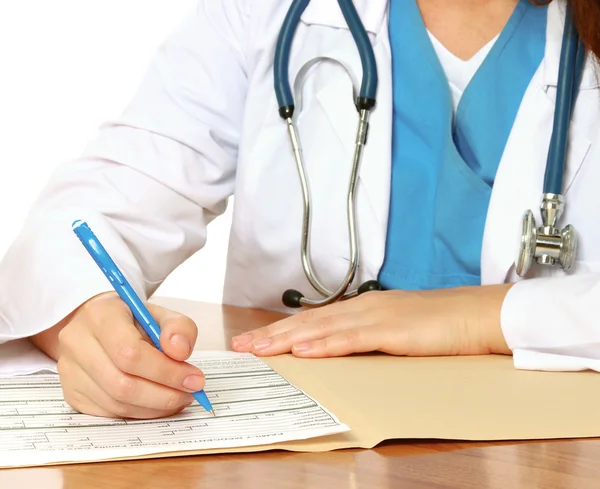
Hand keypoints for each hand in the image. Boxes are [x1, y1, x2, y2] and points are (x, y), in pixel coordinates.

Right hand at [31, 292, 204, 418]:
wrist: (96, 325)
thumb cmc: (130, 320)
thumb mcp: (158, 313)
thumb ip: (178, 327)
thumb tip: (180, 352)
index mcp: (100, 315)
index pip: (130, 353)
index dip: (166, 371)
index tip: (194, 379)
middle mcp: (77, 343)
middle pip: (122, 384)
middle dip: (164, 394)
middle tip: (191, 392)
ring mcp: (70, 371)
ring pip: (116, 403)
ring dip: (155, 407)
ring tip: (179, 397)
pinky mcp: (72, 393)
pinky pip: (109, 413)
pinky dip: (140, 412)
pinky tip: (158, 403)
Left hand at [231, 285, 512, 357]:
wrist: (474, 313)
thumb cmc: (439, 323)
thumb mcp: (396, 328)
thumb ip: (368, 335)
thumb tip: (344, 348)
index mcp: (362, 308)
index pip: (314, 319)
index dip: (282, 329)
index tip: (257, 339)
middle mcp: (362, 308)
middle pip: (308, 321)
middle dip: (272, 334)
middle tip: (242, 345)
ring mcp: (374, 317)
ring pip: (320, 328)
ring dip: (286, 339)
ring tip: (258, 348)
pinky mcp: (389, 330)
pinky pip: (349, 339)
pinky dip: (322, 345)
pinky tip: (301, 350)